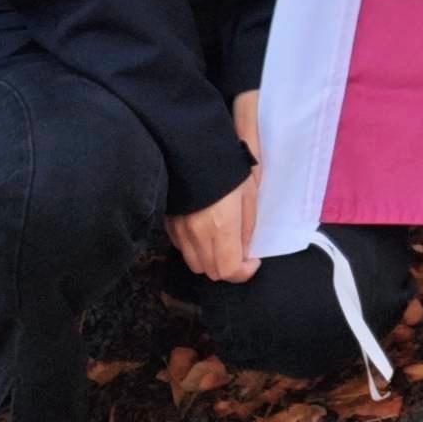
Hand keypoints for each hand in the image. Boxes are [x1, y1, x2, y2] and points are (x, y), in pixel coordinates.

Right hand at [169, 168, 258, 283]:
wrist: (191, 149)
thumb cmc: (228, 167)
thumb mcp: (248, 193)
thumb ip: (247, 226)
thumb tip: (245, 251)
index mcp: (221, 227)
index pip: (229, 270)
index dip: (244, 272)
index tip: (253, 261)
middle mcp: (197, 235)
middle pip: (211, 271)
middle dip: (228, 268)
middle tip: (240, 252)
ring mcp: (179, 231)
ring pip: (195, 263)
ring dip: (211, 261)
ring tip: (223, 243)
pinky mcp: (168, 224)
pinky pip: (182, 248)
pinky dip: (195, 249)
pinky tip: (204, 233)